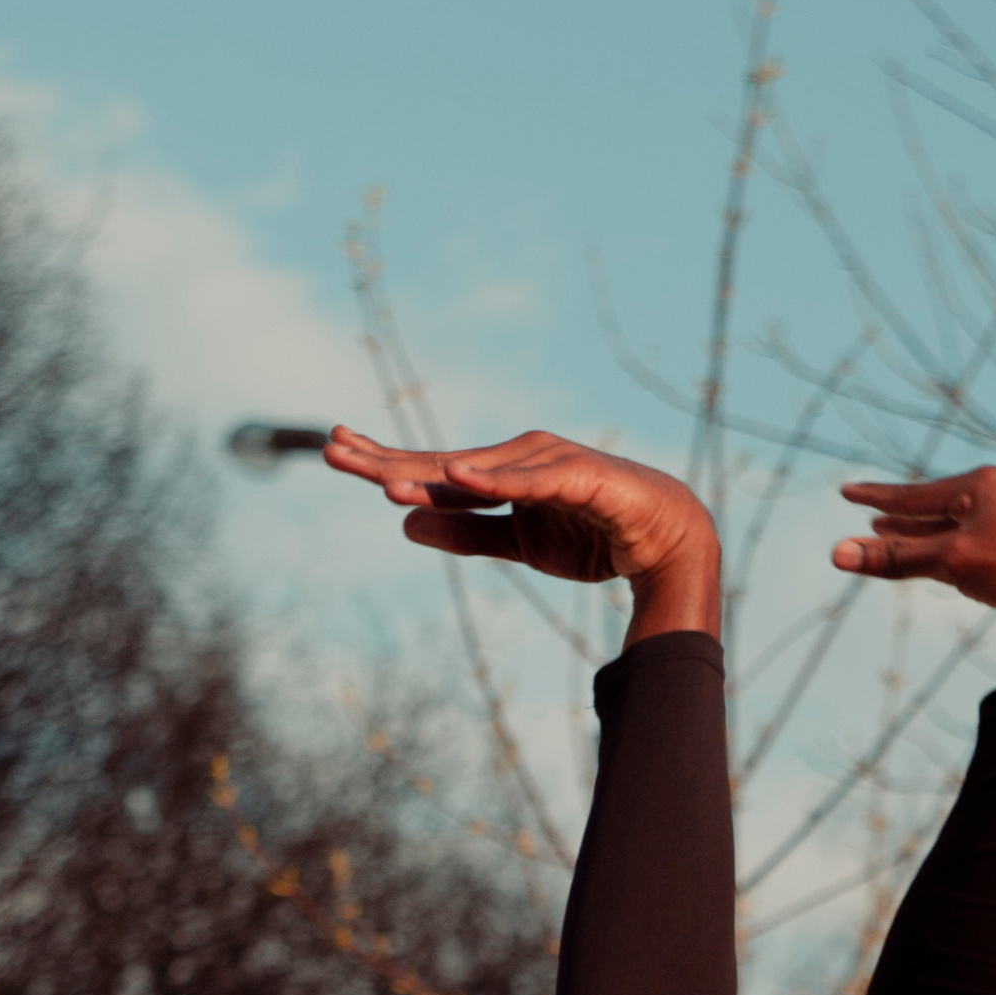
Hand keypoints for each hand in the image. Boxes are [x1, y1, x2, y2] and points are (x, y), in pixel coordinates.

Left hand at [323, 426, 718, 636]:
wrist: (665, 536)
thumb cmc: (593, 533)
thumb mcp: (520, 544)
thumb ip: (466, 534)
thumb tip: (404, 522)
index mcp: (499, 473)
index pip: (432, 469)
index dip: (384, 462)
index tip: (335, 451)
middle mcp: (516, 457)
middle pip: (442, 461)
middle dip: (387, 457)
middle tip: (330, 450)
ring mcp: (547, 462)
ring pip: (479, 470)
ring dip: (431, 474)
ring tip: (381, 482)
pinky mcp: (580, 477)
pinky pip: (532, 481)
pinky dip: (498, 480)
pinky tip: (461, 478)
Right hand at [832, 462, 995, 720]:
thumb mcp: (951, 565)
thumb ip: (896, 559)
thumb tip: (837, 554)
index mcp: (982, 484)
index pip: (916, 495)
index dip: (878, 500)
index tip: (848, 493)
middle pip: (952, 504)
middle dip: (916, 518)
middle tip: (883, 522)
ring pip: (994, 513)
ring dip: (964, 524)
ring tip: (945, 533)